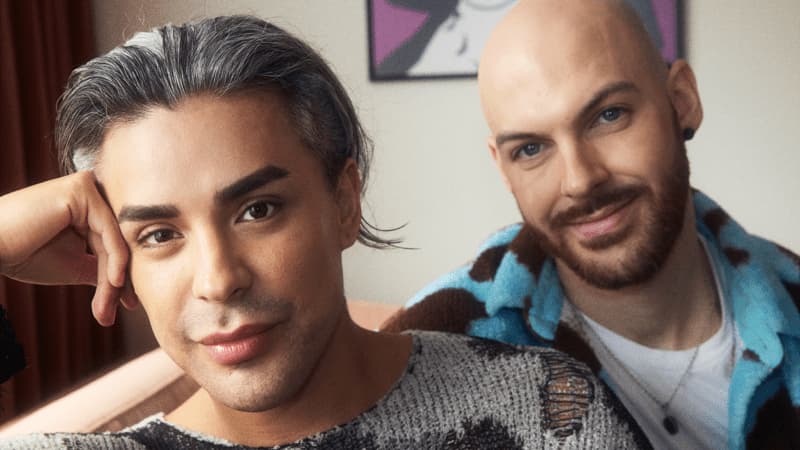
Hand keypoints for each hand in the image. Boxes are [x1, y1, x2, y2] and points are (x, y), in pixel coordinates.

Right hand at [0, 172, 133, 325]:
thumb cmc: (23, 254)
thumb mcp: (74, 265)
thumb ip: (102, 270)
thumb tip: (130, 291)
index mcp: (88, 207)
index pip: (114, 245)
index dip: (120, 278)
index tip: (127, 307)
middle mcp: (90, 192)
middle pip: (116, 243)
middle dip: (118, 283)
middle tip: (119, 313)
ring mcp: (87, 187)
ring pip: (115, 241)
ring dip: (113, 279)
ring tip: (106, 308)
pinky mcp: (82, 189)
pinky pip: (109, 231)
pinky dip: (114, 260)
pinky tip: (115, 282)